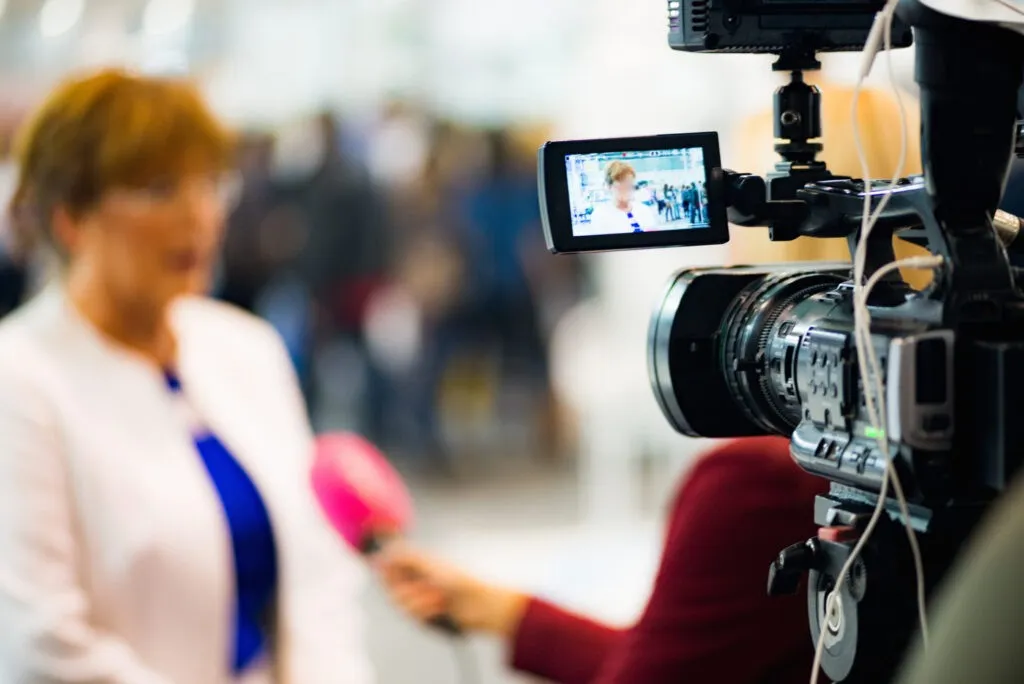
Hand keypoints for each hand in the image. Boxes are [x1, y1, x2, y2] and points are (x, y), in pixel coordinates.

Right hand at [376, 544, 528, 638]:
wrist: (477, 604)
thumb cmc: (457, 579)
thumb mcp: (429, 563)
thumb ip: (405, 557)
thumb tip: (385, 551)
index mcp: (417, 568)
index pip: (390, 570)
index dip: (387, 571)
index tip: (387, 570)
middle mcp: (416, 584)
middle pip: (391, 589)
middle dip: (404, 587)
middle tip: (422, 583)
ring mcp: (420, 603)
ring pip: (401, 604)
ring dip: (419, 599)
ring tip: (438, 596)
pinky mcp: (425, 619)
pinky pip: (414, 618)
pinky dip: (427, 610)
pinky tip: (441, 607)